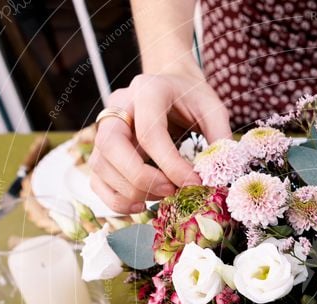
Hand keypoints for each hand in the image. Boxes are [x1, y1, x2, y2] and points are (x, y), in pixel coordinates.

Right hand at [89, 71, 231, 213]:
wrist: (170, 86)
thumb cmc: (191, 98)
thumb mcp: (213, 108)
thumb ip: (220, 136)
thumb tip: (220, 174)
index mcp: (148, 90)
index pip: (149, 132)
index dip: (171, 164)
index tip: (194, 183)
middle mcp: (119, 106)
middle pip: (112, 146)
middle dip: (142, 178)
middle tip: (173, 191)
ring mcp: (105, 128)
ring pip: (100, 165)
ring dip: (131, 192)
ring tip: (165, 195)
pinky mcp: (100, 149)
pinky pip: (96, 180)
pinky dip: (116, 199)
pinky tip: (142, 204)